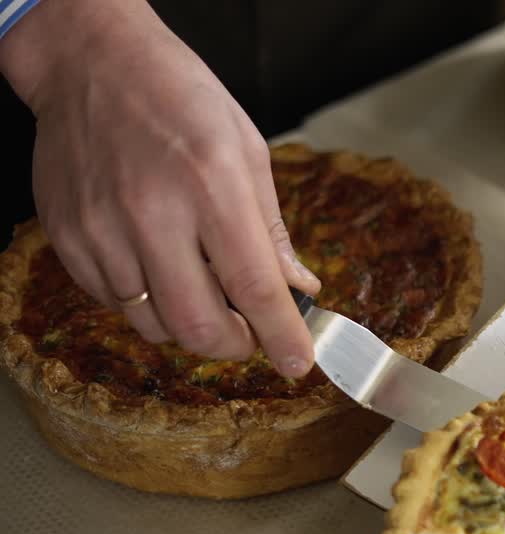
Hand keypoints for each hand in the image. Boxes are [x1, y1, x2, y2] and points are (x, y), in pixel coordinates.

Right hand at [0, 0, 320, 376]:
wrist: (91, 61)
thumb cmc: (179, 97)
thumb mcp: (247, 149)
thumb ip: (272, 230)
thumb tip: (300, 289)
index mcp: (213, 186)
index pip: (256, 288)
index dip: (283, 337)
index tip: (299, 363)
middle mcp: (154, 213)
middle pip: (198, 326)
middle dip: (234, 346)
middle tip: (251, 335)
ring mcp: (102, 228)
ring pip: (153, 324)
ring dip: (188, 325)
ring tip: (203, 290)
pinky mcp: (67, 236)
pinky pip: (112, 302)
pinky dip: (144, 303)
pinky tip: (157, 267)